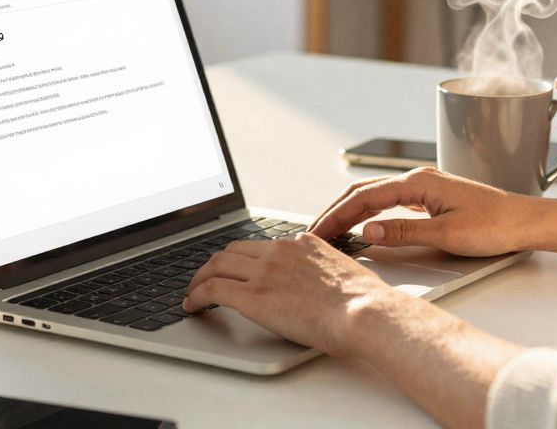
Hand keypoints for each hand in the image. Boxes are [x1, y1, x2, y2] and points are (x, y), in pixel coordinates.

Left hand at [182, 234, 410, 355]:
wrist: (364, 312)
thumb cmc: (364, 302)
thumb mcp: (344, 274)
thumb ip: (325, 273)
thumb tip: (324, 287)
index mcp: (303, 243)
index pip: (261, 245)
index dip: (243, 258)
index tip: (236, 268)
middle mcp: (280, 251)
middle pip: (233, 250)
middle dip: (216, 264)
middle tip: (207, 278)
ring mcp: (264, 271)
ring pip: (217, 265)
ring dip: (200, 278)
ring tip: (193, 292)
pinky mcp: (252, 295)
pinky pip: (212, 289)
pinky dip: (196, 295)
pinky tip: (192, 305)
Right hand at [308, 167, 532, 256]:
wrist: (526, 222)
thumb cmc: (495, 226)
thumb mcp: (446, 235)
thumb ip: (403, 232)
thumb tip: (367, 230)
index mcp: (418, 182)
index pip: (364, 198)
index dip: (337, 216)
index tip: (318, 232)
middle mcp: (418, 180)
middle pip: (365, 193)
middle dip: (337, 212)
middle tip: (314, 233)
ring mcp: (425, 188)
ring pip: (376, 197)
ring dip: (352, 212)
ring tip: (331, 230)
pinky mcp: (432, 199)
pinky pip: (391, 203)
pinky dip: (371, 213)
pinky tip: (364, 225)